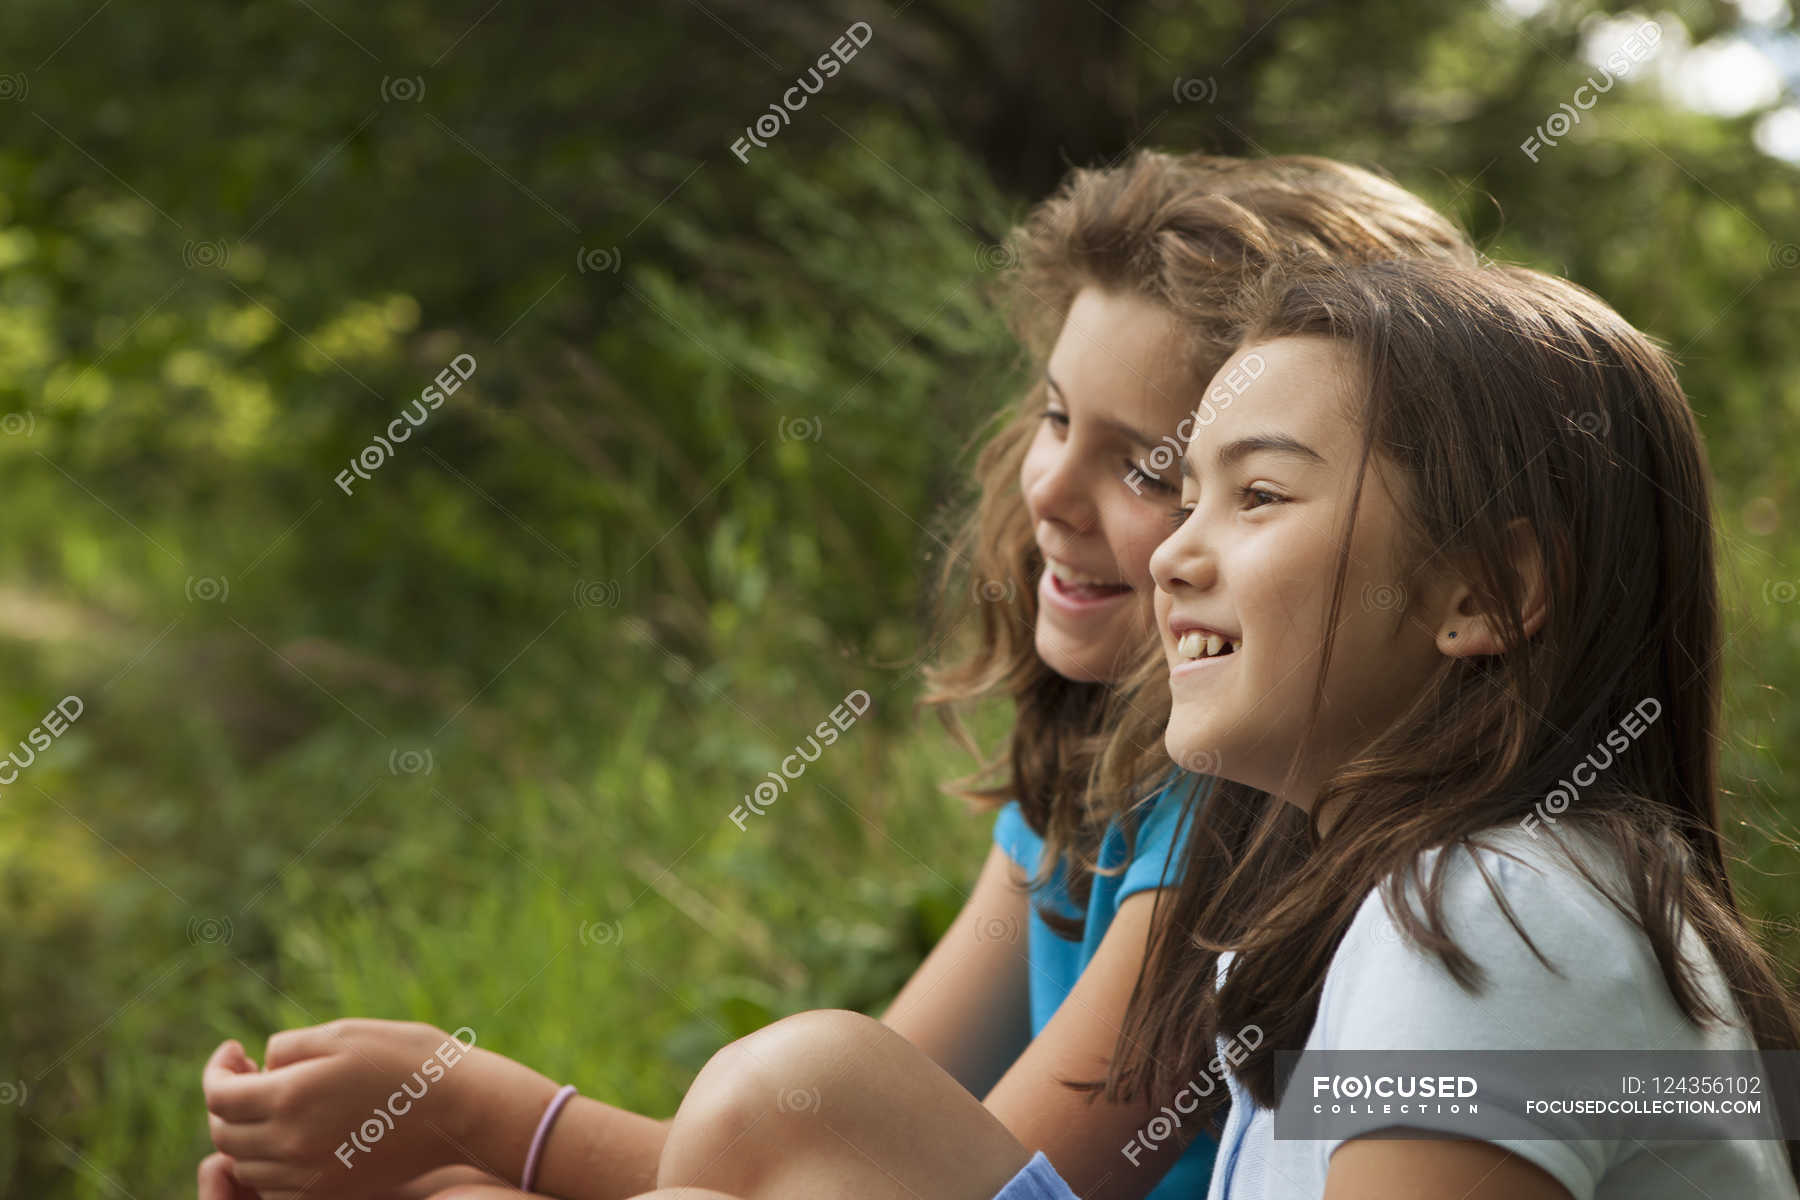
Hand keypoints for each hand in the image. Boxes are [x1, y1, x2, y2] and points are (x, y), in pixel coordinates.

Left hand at [203, 1019, 480, 1199]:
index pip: (219, 1096)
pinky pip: (275, 1188)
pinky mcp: (330, 1193)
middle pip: (225, 1134)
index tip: (233, 1051)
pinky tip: (294, 1136)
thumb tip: (262, 1066)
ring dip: (247, 1134)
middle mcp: (291, 1145)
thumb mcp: (343, 1034)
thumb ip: (289, 1048)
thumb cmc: (406, 1060)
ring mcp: (309, 1176)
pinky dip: (270, 1164)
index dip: (216, 1070)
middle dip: (228, 1101)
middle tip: (249, 1074)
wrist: (459, 1109)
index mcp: (290, 1098)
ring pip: (247, 1164)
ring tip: (274, 1103)